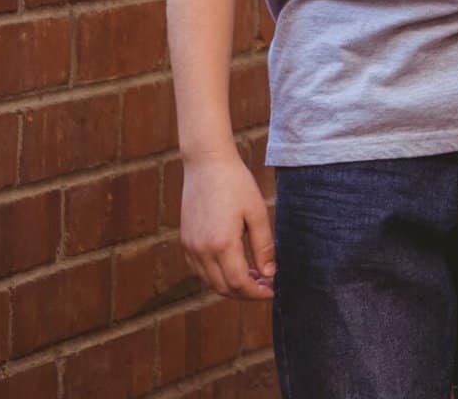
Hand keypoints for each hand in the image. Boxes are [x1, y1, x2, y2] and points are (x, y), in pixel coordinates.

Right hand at [181, 150, 275, 298]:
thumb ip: (264, 246)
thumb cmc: (236, 184)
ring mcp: (190, 247)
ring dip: (231, 285)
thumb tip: (269, 273)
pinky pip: (199, 269)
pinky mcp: (185, 241)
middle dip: (245, 293)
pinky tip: (234, 265)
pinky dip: (216, 275)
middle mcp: (201, 250)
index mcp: (222, 244)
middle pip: (222, 288)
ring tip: (253, 275)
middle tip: (265, 285)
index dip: (256, 293)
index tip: (272, 290)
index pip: (238, 283)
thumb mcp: (257, 213)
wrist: (207, 164)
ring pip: (210, 281)